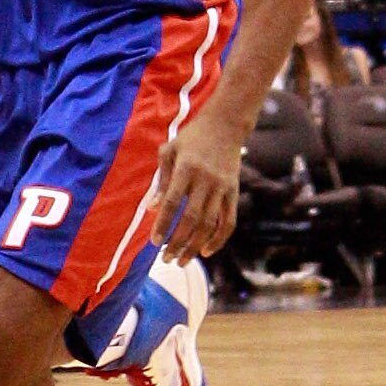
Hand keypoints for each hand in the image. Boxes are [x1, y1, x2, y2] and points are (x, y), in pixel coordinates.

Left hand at [149, 112, 241, 265]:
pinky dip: (219, 239)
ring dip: (195, 246)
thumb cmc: (191, 138)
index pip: (172, 202)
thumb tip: (151, 209)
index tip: (154, 242)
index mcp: (186, 168)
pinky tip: (207, 252)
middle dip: (178, 242)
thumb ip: (161, 180)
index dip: (163, 224)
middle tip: (166, 259)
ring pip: (209, 224)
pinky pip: (228, 221)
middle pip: (191, 218)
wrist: (225, 125)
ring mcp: (222, 187)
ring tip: (182, 261)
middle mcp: (205, 180)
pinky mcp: (234, 192)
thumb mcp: (169, 151)